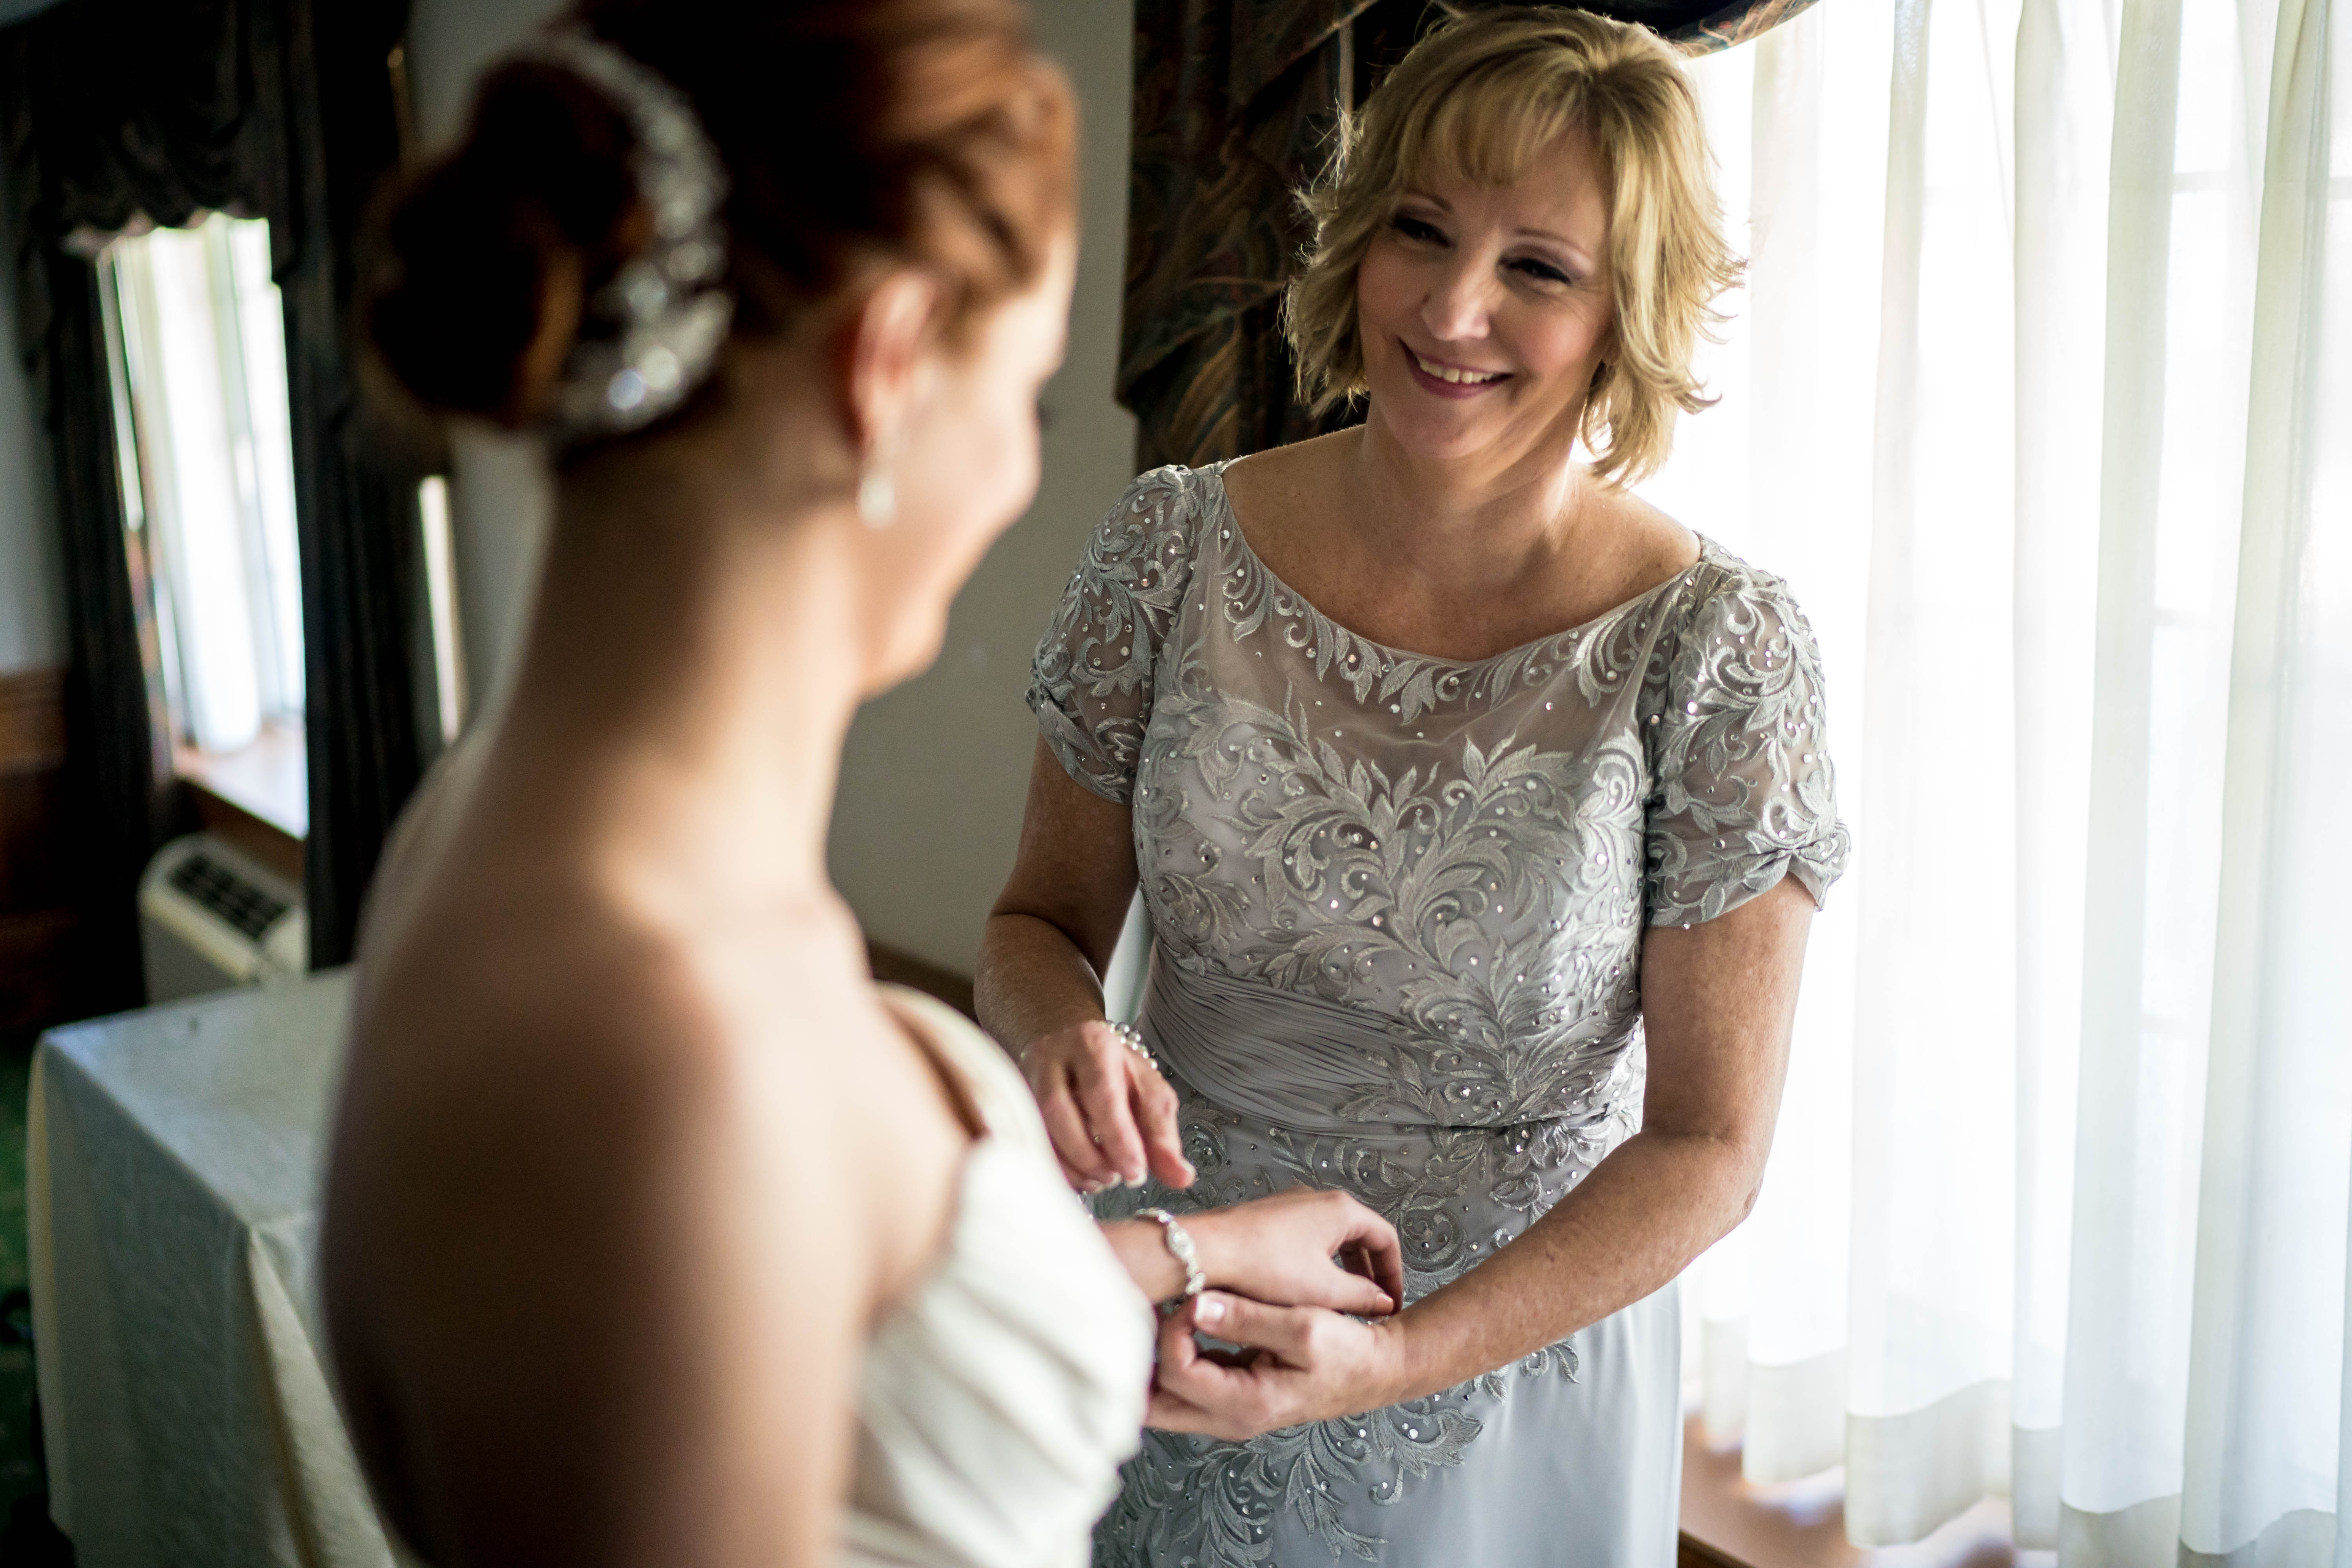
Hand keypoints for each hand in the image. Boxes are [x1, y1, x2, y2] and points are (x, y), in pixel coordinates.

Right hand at [1021, 1019, 1192, 1190]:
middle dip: (1090, 1155)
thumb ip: (1163, 1136)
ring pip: (1037, 1128)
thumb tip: (1181, 1178)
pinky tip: (1079, 1177)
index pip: (1102, 1093)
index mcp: (1092, 1044)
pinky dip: (1055, 1167)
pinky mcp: (1012, 1102)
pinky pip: (1025, 1140)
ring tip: (1101, 1179)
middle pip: (1059, 1110)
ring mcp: (1023, 1078)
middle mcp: (1051, 1056)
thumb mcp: (1148, 1094)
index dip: (1118, 1137)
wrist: (1071, 1050)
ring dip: (1071, 1165)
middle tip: (1116, 1178)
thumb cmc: (1115, 1073)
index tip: (1136, 1171)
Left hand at [1147, 1293, 1409, 1439]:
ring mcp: (1227, 1409)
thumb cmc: (1347, 1353)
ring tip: (1164, 1312)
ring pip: (1164, 1395)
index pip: (1176, 1372)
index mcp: (1245, 1403)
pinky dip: (1175, 1356)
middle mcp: (1229, 1417)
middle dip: (1144, 1358)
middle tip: (1155, 1312)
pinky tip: (1184, 1323)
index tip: (1196, 1298)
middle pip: (1153, 1402)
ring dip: (1156, 1357)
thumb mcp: (1305, 1327)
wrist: (1374, 1370)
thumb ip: (1249, 1318)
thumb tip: (1197, 1306)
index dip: (1174, 1330)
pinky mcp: (1231, 1393)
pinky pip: (1185, 1383)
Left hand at [1188, 1188, 1403, 1316]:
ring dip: (1338, 1273)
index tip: (1392, 1303)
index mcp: (1339, 1209)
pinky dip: (1312, 1267)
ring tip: (1336, 1306)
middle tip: (1368, 1306)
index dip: (1393, 1274)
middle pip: (1357, 1236)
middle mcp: (1316, 1199)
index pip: (1384, 1237)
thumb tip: (1382, 1302)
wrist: (1205, 1253)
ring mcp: (1288, 1206)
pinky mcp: (1265, 1219)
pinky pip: (1302, 1242)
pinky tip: (1302, 1296)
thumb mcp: (1323, 1291)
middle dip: (1366, 1274)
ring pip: (1327, 1240)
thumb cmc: (1264, 1267)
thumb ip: (1361, 1296)